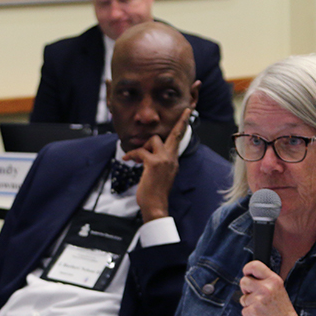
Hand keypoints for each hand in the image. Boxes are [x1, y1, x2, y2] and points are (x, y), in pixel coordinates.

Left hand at [123, 107, 190, 222]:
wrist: (155, 205)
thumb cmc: (155, 193)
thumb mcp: (161, 175)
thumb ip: (158, 162)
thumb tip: (146, 154)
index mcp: (173, 161)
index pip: (179, 141)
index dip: (183, 127)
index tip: (188, 114)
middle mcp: (171, 158)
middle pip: (176, 134)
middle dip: (181, 121)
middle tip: (186, 110)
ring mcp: (164, 160)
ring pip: (153, 140)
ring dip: (143, 146)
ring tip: (137, 159)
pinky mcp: (153, 163)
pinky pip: (140, 151)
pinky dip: (131, 155)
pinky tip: (127, 160)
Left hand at [239, 260, 300, 315]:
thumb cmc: (282, 309)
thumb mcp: (278, 289)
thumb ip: (264, 281)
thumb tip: (249, 275)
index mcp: (273, 281)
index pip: (255, 266)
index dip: (247, 269)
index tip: (246, 273)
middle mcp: (265, 289)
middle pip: (244, 281)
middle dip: (246, 289)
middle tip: (256, 296)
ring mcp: (258, 301)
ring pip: (243, 298)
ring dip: (249, 304)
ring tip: (262, 308)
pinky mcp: (252, 312)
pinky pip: (244, 310)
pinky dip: (250, 314)